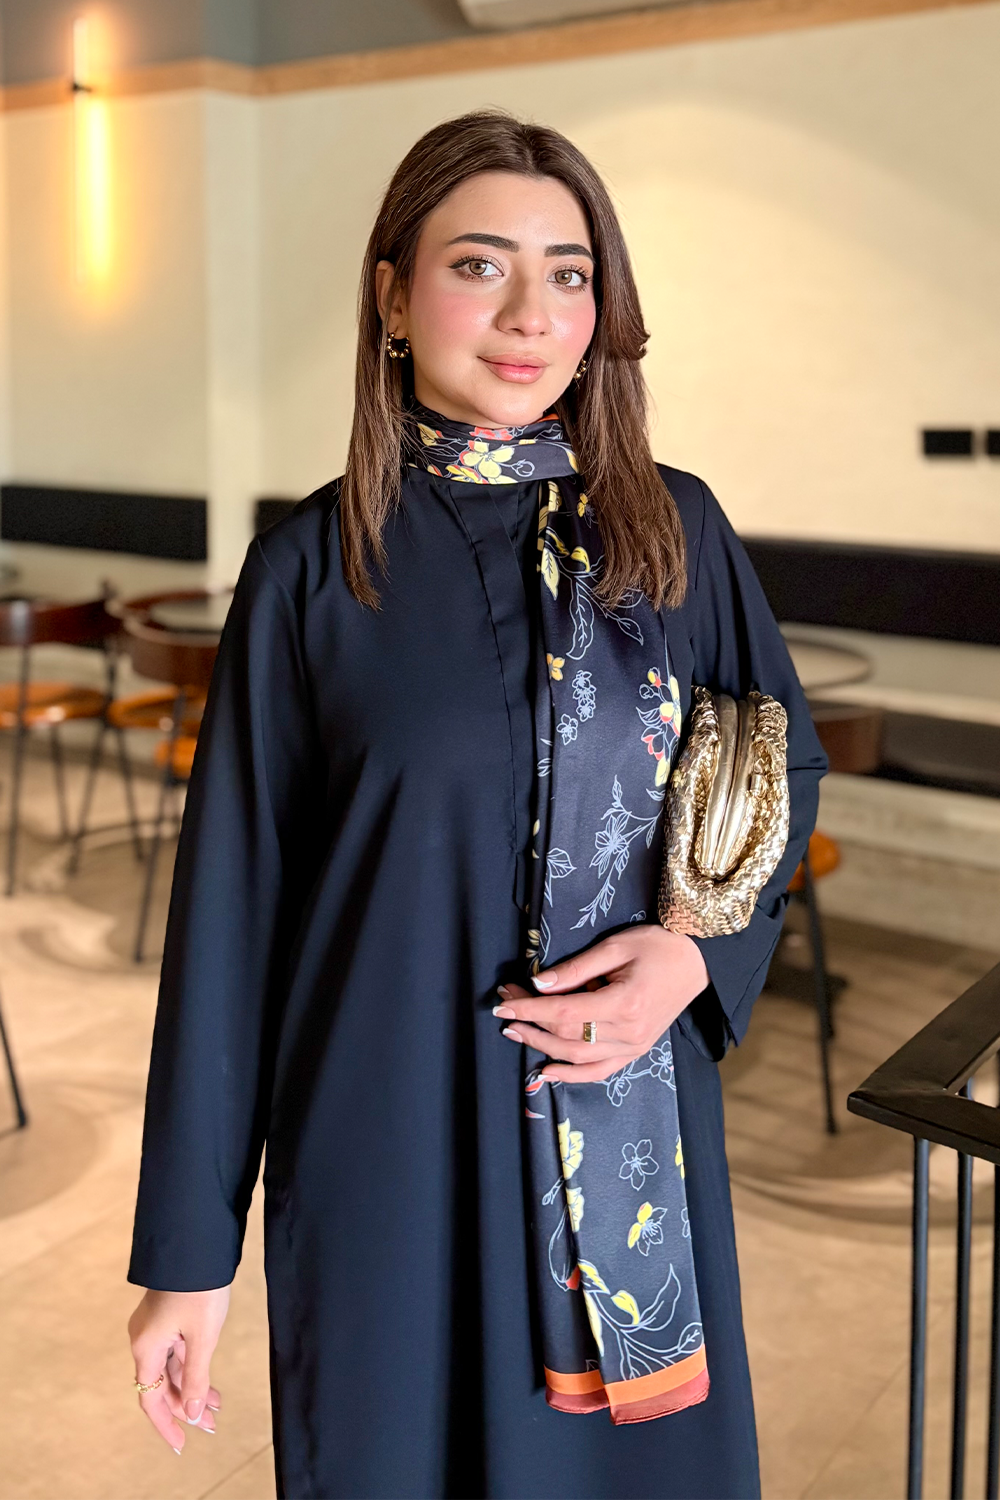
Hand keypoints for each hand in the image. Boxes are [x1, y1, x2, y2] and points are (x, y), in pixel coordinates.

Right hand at [128, 1286, 229, 1451]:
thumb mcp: (202, 1337)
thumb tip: (190, 1412)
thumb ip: (195, 1377)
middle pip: (161, 1385)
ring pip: (171, 1368)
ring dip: (192, 1388)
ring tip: (216, 1406)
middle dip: (185, 1406)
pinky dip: (192, 1367)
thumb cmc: (199, 1287)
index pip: (150, 1398)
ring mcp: (155, 1327)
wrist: (196, 1242)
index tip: (182, 1443)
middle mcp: (145, 1340)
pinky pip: (176, 1352)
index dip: (166, 1423)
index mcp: (146, 1347)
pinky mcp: (167, 1316)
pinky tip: (209, 1380)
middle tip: (212, 1424)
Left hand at [494, 925, 708, 1082]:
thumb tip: (538, 983)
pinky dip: (571, 1075)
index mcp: (624, 1003)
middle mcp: (629, 1032)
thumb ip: (576, 968)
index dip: (529, 1009)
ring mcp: (634, 1047)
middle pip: (566, 1035)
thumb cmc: (658, 946)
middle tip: (505, 1006)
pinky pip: (599, 1071)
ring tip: (515, 1033)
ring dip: (542, 1047)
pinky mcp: (636, 1052)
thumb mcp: (615, 946)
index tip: (502, 1003)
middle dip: (530, 1023)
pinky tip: (546, 1070)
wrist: (697, 962)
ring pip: (578, 1057)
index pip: (564, 1011)